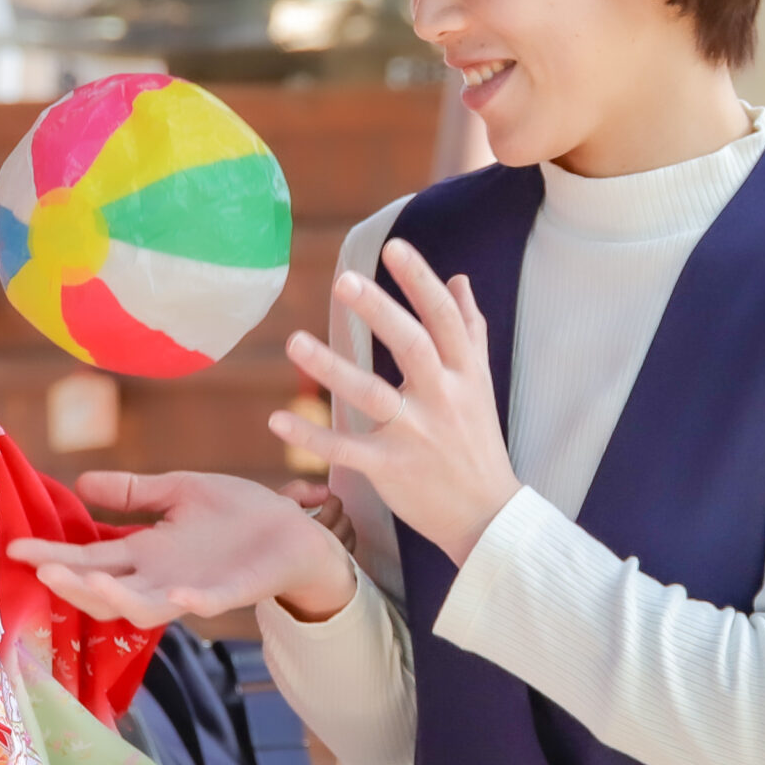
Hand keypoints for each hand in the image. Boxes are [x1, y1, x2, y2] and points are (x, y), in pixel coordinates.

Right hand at [8, 470, 356, 627]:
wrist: (297, 532)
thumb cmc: (239, 515)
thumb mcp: (178, 492)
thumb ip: (134, 491)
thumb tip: (82, 481)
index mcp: (146, 555)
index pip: (88, 559)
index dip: (53, 556)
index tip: (14, 548)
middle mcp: (161, 578)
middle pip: (105, 590)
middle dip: (70, 582)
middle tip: (40, 569)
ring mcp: (195, 588)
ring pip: (145, 607)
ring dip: (114, 597)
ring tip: (83, 580)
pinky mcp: (232, 591)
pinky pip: (207, 603)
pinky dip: (190, 599)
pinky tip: (174, 592)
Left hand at [269, 237, 521, 567]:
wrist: (487, 516)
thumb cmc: (478, 442)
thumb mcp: (481, 383)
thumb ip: (469, 330)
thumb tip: (460, 279)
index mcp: (464, 373)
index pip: (443, 318)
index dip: (421, 282)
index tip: (395, 248)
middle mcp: (443, 398)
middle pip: (412, 346)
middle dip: (380, 312)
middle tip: (344, 280)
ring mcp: (418, 435)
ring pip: (373, 395)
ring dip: (332, 368)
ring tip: (294, 342)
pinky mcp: (392, 469)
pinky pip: (347, 449)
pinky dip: (312, 435)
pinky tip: (277, 418)